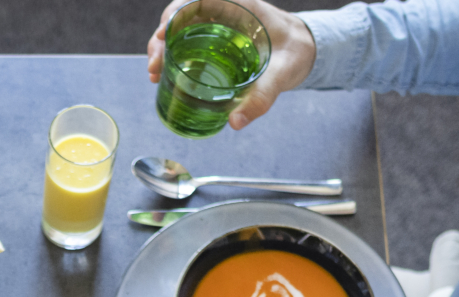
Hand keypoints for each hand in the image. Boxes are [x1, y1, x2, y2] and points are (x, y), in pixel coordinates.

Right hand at [145, 0, 317, 129]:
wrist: (304, 50)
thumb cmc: (296, 53)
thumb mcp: (282, 74)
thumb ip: (262, 97)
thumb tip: (235, 122)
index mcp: (238, 5)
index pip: (197, 0)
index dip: (174, 14)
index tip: (162, 35)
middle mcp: (223, 11)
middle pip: (180, 15)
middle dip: (160, 38)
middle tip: (154, 67)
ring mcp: (216, 25)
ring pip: (179, 29)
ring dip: (161, 49)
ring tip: (154, 75)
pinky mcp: (214, 40)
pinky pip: (187, 42)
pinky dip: (173, 57)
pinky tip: (164, 77)